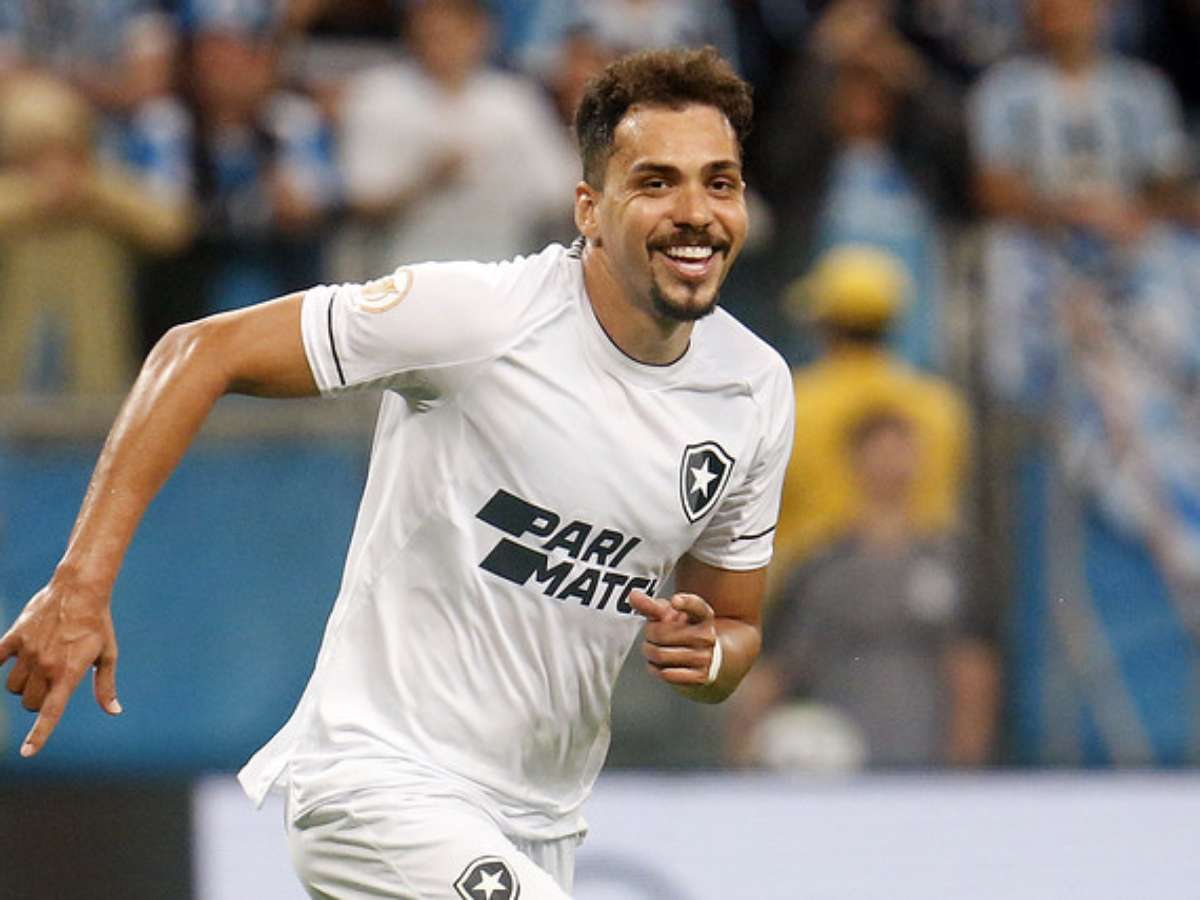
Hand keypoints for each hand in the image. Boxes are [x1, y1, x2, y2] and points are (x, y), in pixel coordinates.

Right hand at [0, 581, 120, 757]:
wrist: (80, 590)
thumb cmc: (97, 625)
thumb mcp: (107, 655)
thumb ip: (105, 686)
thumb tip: (114, 711)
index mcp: (69, 673)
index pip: (50, 712)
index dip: (39, 735)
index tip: (27, 754)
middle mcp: (45, 666)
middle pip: (29, 703)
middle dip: (37, 702)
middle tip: (49, 685)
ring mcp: (27, 652)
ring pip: (12, 687)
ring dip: (22, 686)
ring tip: (37, 669)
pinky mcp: (14, 637)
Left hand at [629, 589, 717, 687]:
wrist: (704, 659)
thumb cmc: (682, 632)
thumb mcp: (670, 615)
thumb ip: (651, 605)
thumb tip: (633, 596)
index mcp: (702, 616)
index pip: (696, 606)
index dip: (685, 603)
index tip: (675, 601)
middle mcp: (706, 635)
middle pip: (661, 633)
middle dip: (649, 634)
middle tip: (651, 634)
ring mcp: (704, 657)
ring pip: (660, 655)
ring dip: (649, 652)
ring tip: (653, 648)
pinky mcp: (699, 676)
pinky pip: (666, 673)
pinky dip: (655, 669)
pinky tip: (659, 664)